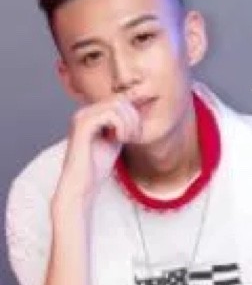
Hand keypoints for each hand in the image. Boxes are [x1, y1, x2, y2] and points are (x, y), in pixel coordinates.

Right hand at [54, 87, 142, 215]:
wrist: (81, 186)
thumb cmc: (97, 168)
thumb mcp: (115, 141)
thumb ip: (122, 125)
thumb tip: (137, 112)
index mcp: (91, 115)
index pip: (119, 100)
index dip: (133, 114)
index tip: (137, 133)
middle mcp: (85, 112)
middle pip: (120, 99)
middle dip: (133, 117)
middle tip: (135, 136)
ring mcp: (82, 116)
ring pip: (117, 104)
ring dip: (129, 122)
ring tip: (128, 139)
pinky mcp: (82, 125)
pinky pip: (110, 114)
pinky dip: (121, 126)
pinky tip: (120, 140)